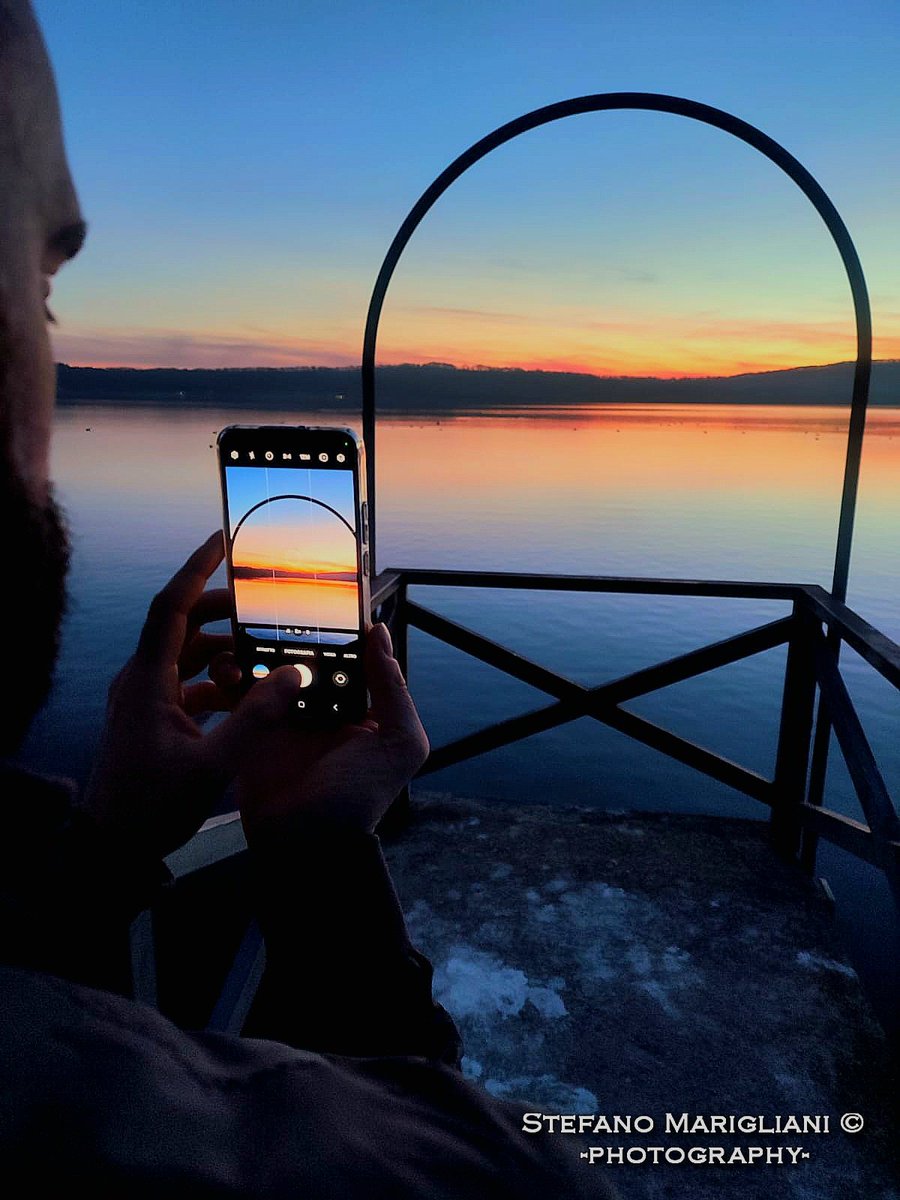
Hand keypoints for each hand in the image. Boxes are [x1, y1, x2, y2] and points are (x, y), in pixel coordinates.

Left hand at [83, 532, 302, 857]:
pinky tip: (245, 699)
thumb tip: (292, 674)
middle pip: (182, 626)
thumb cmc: (152, 809)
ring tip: (261, 656)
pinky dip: (215, 682)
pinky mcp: (149, 721)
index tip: (222, 539)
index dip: (197, 568)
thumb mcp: (213, 765)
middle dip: (223, 613)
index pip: (172, 607)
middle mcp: (140, 682)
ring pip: (185, 657)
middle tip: (261, 606)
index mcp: (147, 681)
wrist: (112, 850)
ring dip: (222, 651)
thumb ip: (256, 719)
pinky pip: (185, 685)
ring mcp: (142, 701)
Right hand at [235, 623, 428, 838]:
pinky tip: (229, 665)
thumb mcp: (398, 744)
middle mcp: (323, 707)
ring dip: (258, 649)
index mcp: (359, 706)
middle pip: (307, 657)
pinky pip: (243, 693)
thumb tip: (380, 635)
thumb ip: (394, 690)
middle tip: (274, 605)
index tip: (321, 595)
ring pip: (272, 668)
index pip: (349, 657)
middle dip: (291, 633)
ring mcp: (285, 716)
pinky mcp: (253, 728)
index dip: (338, 630)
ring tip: (249, 632)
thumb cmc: (359, 797)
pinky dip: (233, 676)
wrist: (305, 845)